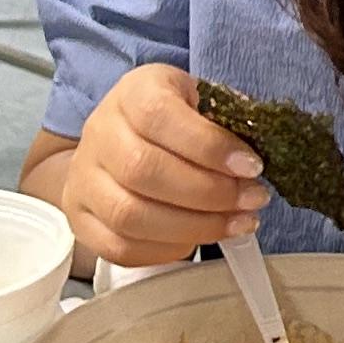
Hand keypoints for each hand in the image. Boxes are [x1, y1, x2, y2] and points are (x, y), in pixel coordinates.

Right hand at [49, 63, 266, 271]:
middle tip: (253, 200)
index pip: (161, 116)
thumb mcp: (202, 100)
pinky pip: (119, 247)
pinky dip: (167, 249)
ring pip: (130, 215)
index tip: (253, 166)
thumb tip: (263, 152)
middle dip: (209, 193)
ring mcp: (83, 179)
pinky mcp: (80, 219)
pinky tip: (201, 238)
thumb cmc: (176, 119)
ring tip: (238, 222)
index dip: (209, 146)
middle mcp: (99, 134)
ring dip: (194, 226)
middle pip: (144, 171)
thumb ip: (227, 120)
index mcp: (132, 93)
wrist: (120, 140)